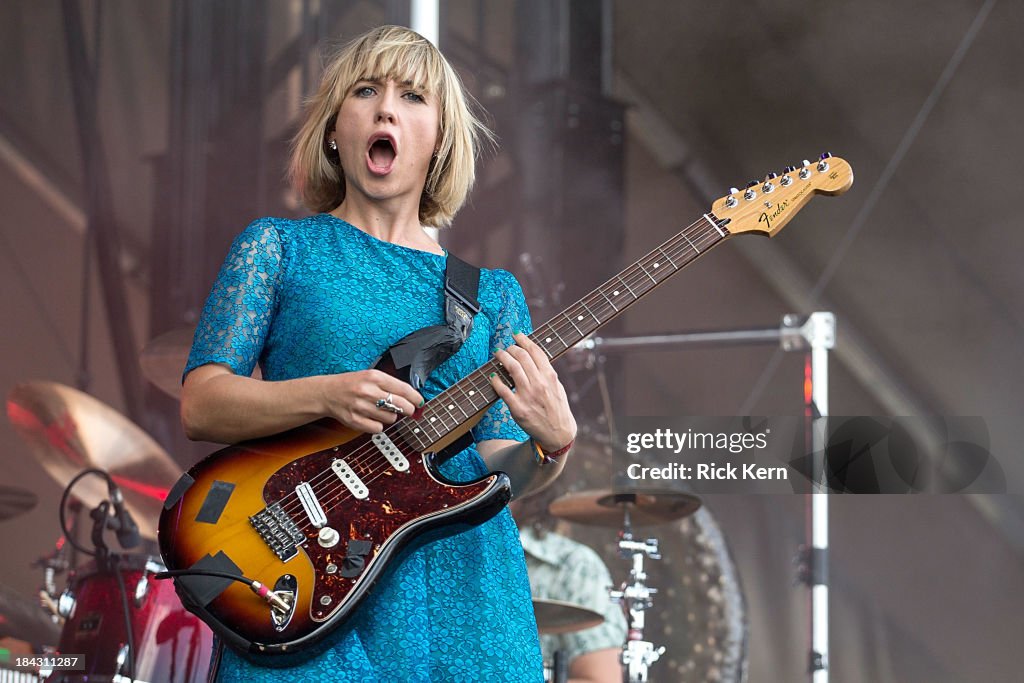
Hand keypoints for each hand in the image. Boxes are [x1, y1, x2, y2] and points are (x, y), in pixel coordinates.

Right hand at [319, 369, 422, 432]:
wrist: (327, 393)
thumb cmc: (352, 384)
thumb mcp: (371, 376)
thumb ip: (390, 385)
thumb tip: (412, 398)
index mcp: (374, 377)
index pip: (403, 389)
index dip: (416, 398)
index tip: (420, 402)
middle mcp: (367, 391)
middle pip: (400, 405)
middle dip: (408, 409)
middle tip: (407, 410)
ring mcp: (360, 406)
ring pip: (391, 418)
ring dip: (390, 416)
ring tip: (381, 410)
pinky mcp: (355, 420)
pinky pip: (378, 428)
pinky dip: (378, 425)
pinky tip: (372, 418)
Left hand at [490, 332, 576, 451]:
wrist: (558, 434)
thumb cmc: (557, 409)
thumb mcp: (557, 387)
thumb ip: (546, 372)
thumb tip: (534, 356)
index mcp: (550, 376)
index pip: (536, 351)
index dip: (524, 340)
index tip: (517, 335)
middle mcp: (539, 384)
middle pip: (522, 356)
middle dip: (511, 348)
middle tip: (506, 348)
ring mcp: (528, 396)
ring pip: (512, 368)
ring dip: (502, 357)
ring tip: (498, 354)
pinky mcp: (518, 409)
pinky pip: (502, 390)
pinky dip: (495, 380)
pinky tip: (492, 376)